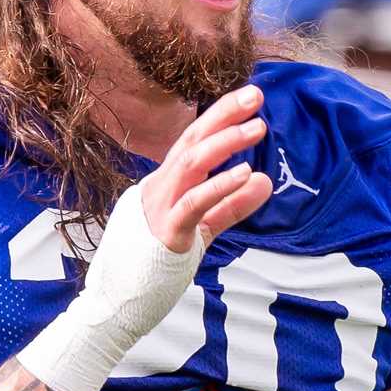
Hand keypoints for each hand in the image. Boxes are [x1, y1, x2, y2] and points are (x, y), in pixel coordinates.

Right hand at [141, 84, 272, 251]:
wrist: (125, 295)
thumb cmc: (161, 258)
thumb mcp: (204, 226)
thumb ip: (232, 204)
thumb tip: (265, 180)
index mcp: (167, 181)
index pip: (194, 139)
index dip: (221, 115)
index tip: (250, 97)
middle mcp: (161, 187)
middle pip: (192, 140)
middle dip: (223, 115)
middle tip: (255, 95)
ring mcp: (161, 207)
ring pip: (191, 164)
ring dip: (225, 143)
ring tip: (257, 129)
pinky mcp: (168, 232)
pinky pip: (194, 204)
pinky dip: (220, 186)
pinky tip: (244, 173)